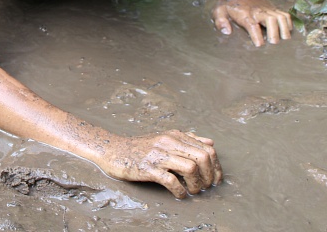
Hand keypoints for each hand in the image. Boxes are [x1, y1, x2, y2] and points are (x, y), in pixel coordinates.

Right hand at [99, 130, 221, 198]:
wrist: (113, 150)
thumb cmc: (139, 147)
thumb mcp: (164, 138)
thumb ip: (187, 139)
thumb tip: (210, 143)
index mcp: (174, 136)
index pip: (207, 149)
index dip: (217, 167)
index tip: (216, 180)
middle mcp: (168, 143)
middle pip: (202, 157)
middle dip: (210, 176)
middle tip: (206, 187)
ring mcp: (158, 155)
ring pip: (190, 168)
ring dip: (196, 185)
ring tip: (193, 191)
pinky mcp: (148, 168)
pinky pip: (171, 181)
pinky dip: (180, 191)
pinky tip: (180, 194)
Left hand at [212, 0, 292, 46]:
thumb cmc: (228, 5)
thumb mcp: (218, 11)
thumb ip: (220, 21)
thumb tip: (227, 32)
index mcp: (244, 14)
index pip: (251, 25)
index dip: (256, 35)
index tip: (259, 44)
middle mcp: (257, 11)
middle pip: (270, 19)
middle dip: (274, 32)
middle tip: (274, 43)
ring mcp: (267, 9)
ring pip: (280, 16)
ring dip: (284, 28)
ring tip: (285, 39)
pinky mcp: (273, 8)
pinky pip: (285, 14)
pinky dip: (289, 22)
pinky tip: (288, 31)